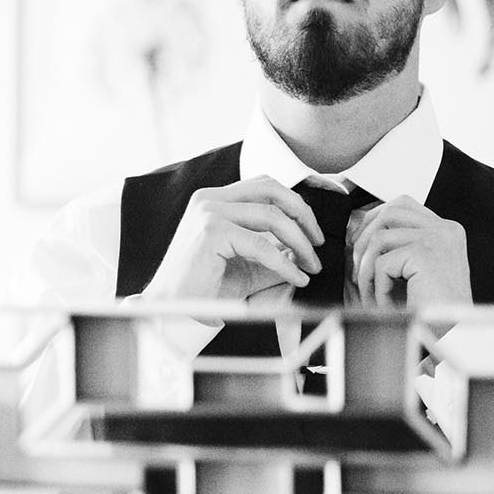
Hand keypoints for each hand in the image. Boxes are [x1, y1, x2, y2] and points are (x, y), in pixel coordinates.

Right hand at [140, 176, 324, 320]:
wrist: (175, 308)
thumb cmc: (206, 287)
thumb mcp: (247, 264)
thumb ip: (274, 250)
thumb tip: (305, 247)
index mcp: (214, 199)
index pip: (264, 185)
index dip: (295, 204)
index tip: (312, 231)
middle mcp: (209, 199)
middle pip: (272, 190)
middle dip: (303, 215)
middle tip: (318, 243)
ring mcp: (209, 212)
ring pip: (273, 216)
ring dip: (300, 242)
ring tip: (312, 265)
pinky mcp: (211, 233)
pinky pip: (262, 246)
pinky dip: (286, 264)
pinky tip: (297, 277)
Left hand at [347, 196, 472, 308]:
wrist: (454, 335)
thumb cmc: (433, 310)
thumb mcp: (412, 269)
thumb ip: (393, 246)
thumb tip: (354, 227)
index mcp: (445, 231)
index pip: (402, 206)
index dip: (374, 220)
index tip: (358, 243)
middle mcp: (445, 230)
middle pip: (389, 212)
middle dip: (364, 238)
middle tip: (356, 268)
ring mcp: (438, 239)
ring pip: (379, 237)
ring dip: (366, 267)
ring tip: (369, 292)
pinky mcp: (426, 254)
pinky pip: (382, 264)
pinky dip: (377, 287)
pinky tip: (386, 303)